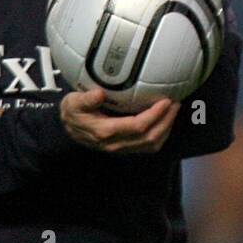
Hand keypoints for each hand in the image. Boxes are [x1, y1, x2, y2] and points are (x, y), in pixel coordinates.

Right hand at [60, 88, 179, 153]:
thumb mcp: (72, 103)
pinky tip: (164, 121)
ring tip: (173, 111)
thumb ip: (85, 99)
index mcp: (105, 131)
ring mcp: (121, 148)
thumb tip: (99, 94)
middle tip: (176, 103)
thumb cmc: (72, 113)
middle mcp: (115, 143)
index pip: (137, 126)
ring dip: (166, 129)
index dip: (155, 115)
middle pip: (149, 137)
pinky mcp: (125, 148)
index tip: (165, 101)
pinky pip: (147, 146)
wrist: (67, 129)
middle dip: (166, 121)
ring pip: (151, 145)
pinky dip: (160, 134)